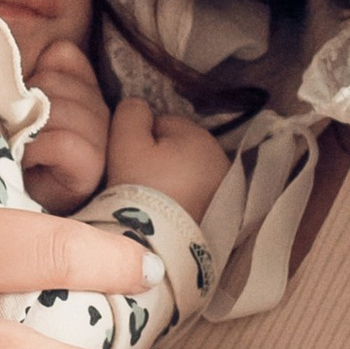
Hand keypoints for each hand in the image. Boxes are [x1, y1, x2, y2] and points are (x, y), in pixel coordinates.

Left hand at [21, 37, 108, 210]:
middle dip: (25, 102)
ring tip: (19, 146)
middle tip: (15, 130)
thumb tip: (51, 51)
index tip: (22, 101)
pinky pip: (60, 142)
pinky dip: (34, 150)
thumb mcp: (24, 105)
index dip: (35, 71)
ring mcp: (103, 141)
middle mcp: (103, 112)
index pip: (64, 55)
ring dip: (27, 128)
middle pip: (55, 80)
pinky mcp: (93, 167)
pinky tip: (27, 162)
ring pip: (57, 108)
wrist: (18, 212)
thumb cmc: (19, 157)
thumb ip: (41, 73)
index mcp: (86, 91)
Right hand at [110, 93, 232, 225]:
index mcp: (199, 136)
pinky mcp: (222, 212)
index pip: (163, 123)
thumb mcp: (125, 143)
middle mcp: (219, 157)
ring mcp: (224, 187)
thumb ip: (131, 114)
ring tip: (155, 198)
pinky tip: (169, 210)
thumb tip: (138, 105)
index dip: (140, 140)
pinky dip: (184, 197)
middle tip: (139, 180)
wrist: (158, 243)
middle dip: (160, 158)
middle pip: (178, 147)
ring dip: (173, 177)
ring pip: (188, 171)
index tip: (129, 162)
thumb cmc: (140, 188)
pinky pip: (196, 193)